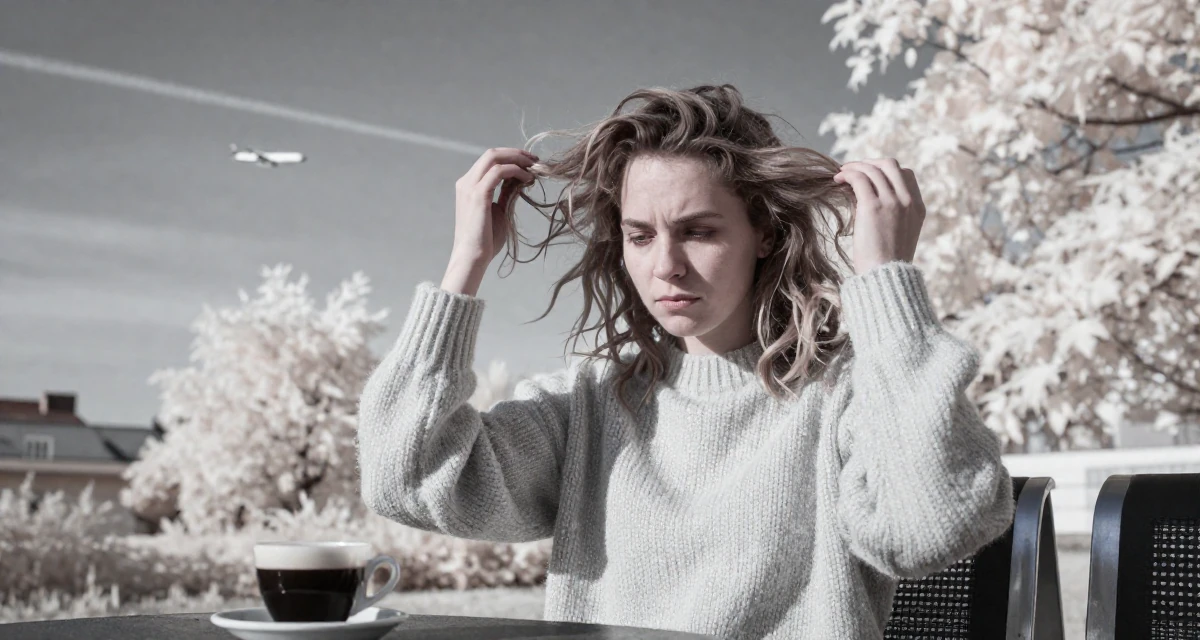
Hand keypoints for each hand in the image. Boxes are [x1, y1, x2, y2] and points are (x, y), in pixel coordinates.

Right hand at [442, 147, 537, 295]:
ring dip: (517, 159)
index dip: (511, 158)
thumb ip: (506, 193)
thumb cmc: (485, 240)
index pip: (489, 161)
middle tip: (535, 160)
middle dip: (515, 153)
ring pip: (494, 157)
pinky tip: (528, 179)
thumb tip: (519, 180)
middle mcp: (466, 182)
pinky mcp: (477, 194)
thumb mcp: (499, 211)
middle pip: (492, 154)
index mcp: (468, 185)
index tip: (530, 164)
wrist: (473, 257)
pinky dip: (516, 171)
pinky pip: (499, 171)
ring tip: (534, 168)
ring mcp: (470, 187)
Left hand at [833, 158, 925, 274]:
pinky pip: (860, 178)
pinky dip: (848, 174)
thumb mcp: (900, 236)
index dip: (885, 171)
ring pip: (873, 169)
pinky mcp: (873, 206)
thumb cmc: (886, 262)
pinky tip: (838, 179)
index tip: (869, 176)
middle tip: (853, 169)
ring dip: (855, 167)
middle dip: (869, 163)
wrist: (885, 276)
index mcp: (917, 208)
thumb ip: (894, 216)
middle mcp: (908, 201)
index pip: (905, 175)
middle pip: (890, 165)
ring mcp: (892, 202)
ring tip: (841, 173)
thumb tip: (868, 201)